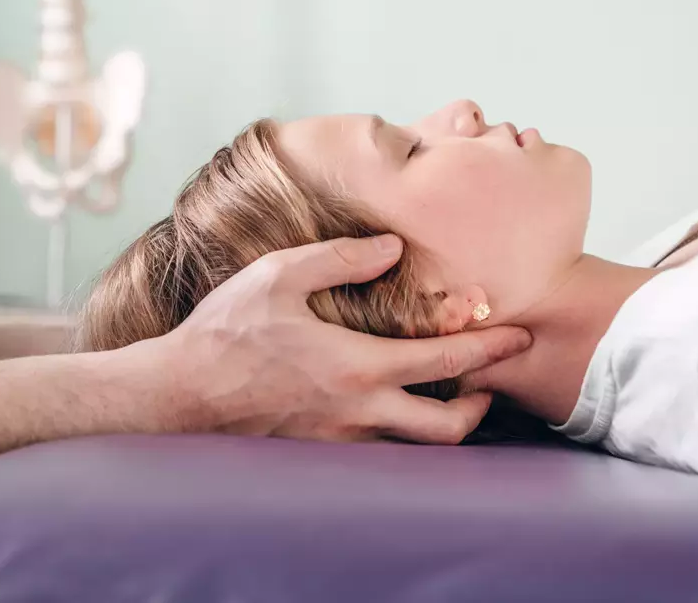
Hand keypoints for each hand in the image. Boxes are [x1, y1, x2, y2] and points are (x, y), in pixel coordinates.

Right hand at [158, 234, 531, 443]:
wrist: (178, 396)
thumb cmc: (225, 332)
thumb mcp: (278, 275)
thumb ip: (340, 257)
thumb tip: (392, 247)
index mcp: (357, 366)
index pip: (445, 361)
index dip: (491, 347)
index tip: (519, 333)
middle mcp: (358, 411)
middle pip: (448, 428)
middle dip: (482, 406)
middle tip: (490, 382)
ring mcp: (339, 438)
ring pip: (414, 444)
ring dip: (442, 420)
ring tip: (448, 391)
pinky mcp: (319, 451)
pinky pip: (378, 446)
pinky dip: (399, 428)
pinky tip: (391, 403)